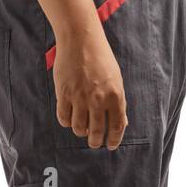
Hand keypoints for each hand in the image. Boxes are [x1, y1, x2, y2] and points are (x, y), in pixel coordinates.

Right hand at [52, 26, 129, 149]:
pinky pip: (64, 118)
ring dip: (81, 132)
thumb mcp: (116, 79)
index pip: (117, 126)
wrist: (81, 41)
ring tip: (83, 128)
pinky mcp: (63, 94)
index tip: (110, 145)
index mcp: (115, 95)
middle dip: (96, 142)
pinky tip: (71, 119)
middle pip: (96, 132)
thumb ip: (118, 102)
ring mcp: (79, 97)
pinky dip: (67, 122)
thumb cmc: (101, 60)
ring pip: (79, 128)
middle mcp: (98, 99)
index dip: (114, 139)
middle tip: (95, 143)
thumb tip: (122, 123)